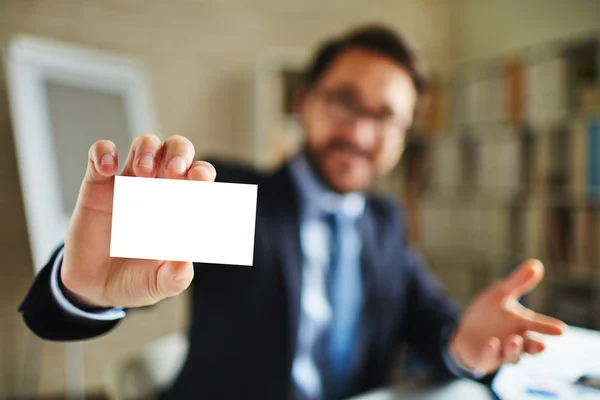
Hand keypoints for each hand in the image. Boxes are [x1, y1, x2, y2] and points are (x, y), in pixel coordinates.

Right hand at [61, 134, 215, 307]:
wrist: (94, 287)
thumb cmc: (135, 279)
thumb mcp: (157, 284)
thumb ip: (174, 277)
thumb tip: (186, 264)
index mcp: (180, 206)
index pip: (199, 177)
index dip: (202, 173)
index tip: (199, 181)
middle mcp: (158, 188)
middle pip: (176, 149)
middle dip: (179, 152)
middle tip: (174, 170)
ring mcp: (129, 183)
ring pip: (145, 144)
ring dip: (147, 149)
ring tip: (143, 172)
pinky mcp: (97, 183)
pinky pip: (100, 153)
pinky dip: (103, 152)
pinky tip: (107, 169)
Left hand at [449, 259, 566, 374]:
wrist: (467, 332)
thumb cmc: (489, 314)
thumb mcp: (500, 294)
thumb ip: (518, 283)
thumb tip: (536, 264)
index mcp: (522, 325)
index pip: (538, 326)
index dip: (548, 328)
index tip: (561, 329)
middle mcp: (516, 340)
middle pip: (530, 346)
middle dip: (536, 346)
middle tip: (543, 344)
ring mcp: (501, 352)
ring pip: (512, 356)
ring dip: (514, 349)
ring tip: (514, 340)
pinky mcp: (485, 358)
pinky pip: (489, 359)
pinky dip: (491, 352)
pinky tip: (491, 343)